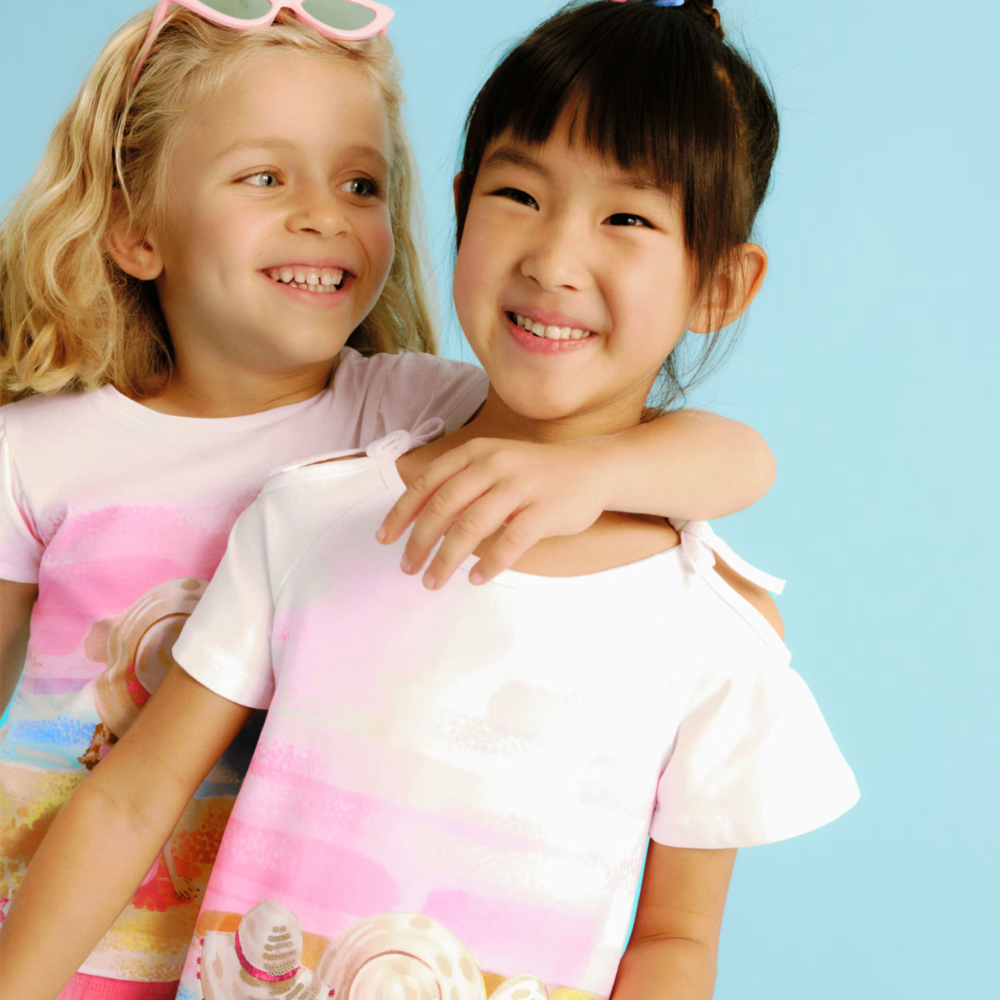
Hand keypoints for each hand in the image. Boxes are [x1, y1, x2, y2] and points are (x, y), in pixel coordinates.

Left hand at [376, 437, 610, 588]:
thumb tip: (418, 518)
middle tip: (408, 568)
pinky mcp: (544, 511)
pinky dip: (489, 564)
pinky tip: (476, 578)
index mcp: (476, 453)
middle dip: (419, 542)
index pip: (428, 484)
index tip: (385, 539)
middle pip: (444, 508)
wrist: (593, 469)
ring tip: (434, 581)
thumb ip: (461, 483)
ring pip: (471, 527)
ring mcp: (520, 487)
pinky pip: (510, 542)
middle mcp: (494, 465)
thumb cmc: (535, 473)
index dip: (402, 513)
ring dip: (447, 559)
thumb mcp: (494, 464)